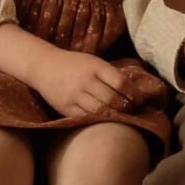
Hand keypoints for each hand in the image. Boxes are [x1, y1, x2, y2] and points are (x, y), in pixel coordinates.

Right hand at [29, 46, 143, 117]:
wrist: (44, 66)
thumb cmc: (75, 64)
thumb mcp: (94, 62)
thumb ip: (110, 74)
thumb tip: (132, 90)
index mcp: (96, 66)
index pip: (120, 82)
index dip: (133, 94)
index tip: (140, 100)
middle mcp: (85, 81)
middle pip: (111, 98)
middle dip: (125, 107)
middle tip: (133, 111)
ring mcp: (74, 95)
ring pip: (99, 110)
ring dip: (114, 116)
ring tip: (122, 118)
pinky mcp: (65, 108)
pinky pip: (85, 118)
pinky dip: (97, 121)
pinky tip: (105, 122)